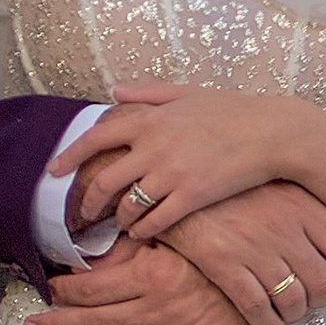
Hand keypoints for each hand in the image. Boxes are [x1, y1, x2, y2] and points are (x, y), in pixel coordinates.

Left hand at [25, 239, 257, 324]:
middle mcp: (159, 308)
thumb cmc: (224, 254)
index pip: (95, 287)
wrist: (274, 277)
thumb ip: (142, 249)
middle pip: (97, 321)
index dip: (66, 292)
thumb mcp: (180, 239)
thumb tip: (102, 252)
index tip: (48, 293)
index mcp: (151, 274)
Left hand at [55, 85, 315, 243]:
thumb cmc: (232, 110)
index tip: (54, 172)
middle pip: (105, 180)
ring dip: (120, 219)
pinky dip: (143, 230)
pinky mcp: (192, 197)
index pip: (96, 138)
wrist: (270, 132)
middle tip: (83, 215)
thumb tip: (115, 91)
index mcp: (149, 119)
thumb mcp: (186, 92)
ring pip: (128, 205)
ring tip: (120, 225)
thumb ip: (148, 93)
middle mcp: (154, 147)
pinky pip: (156, 221)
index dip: (70, 156)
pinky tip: (142, 234)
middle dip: (89, 201)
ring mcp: (171, 174)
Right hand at [164, 185, 325, 324]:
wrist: (177, 179)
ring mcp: (253, 247)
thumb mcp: (274, 185)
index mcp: (300, 204)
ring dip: (293, 315)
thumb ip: (306, 211)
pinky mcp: (224, 263)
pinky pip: (257, 308)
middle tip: (310, 301)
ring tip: (287, 313)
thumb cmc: (229, 185)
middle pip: (322, 281)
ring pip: (292, 300)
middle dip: (320, 301)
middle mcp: (282, 226)